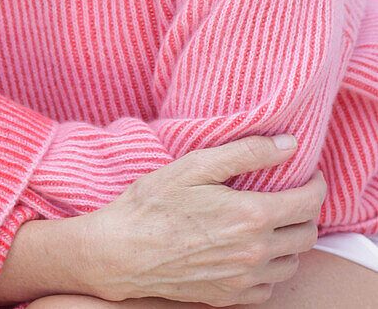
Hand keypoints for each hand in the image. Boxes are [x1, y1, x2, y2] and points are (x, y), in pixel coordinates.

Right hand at [81, 135, 325, 306]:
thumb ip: (247, 152)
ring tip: (272, 221)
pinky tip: (252, 250)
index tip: (308, 172)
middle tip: (289, 194)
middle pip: (307, 234)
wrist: (122, 251)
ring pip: (292, 263)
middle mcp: (255, 252)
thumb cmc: (154, 202)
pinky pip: (270, 287)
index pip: (308, 201)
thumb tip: (289, 144)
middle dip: (305, 211)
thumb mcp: (196, 165)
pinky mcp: (230, 298)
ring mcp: (244, 280)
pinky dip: (270, 268)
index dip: (315, 183)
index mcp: (251, 215)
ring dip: (290, 240)